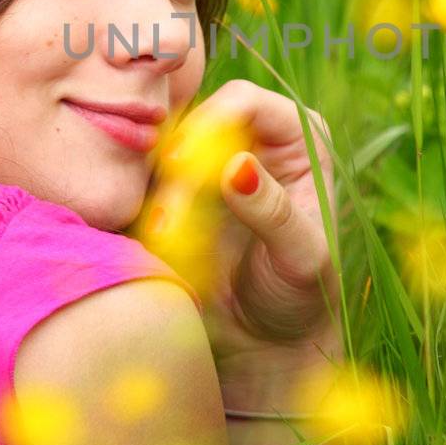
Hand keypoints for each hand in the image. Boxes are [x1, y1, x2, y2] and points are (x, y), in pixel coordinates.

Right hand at [159, 79, 343, 387]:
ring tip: (167, 240)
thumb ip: (274, 214)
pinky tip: (155, 243)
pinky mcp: (178, 194)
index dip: (208, 123)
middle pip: (196, 121)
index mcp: (299, 137)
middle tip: (170, 219)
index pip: (244, 101)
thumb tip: (237, 166)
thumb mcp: (301, 260)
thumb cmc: (299, 299)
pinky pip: (147, 183)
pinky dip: (144, 207)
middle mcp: (255, 138)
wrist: (266, 343)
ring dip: (157, 191)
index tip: (180, 167)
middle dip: (176, 165)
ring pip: (165, 152)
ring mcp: (212, 164)